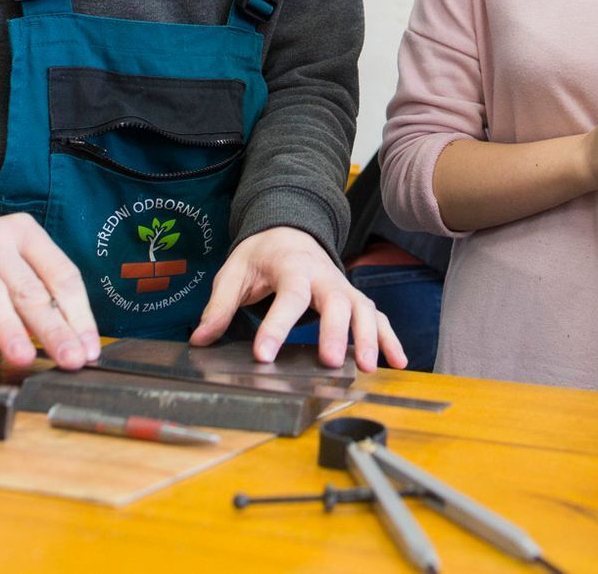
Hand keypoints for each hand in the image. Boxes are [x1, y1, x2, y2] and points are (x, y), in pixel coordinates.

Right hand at [0, 212, 100, 368]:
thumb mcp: (11, 279)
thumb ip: (39, 303)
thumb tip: (74, 344)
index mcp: (24, 232)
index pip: (61, 274)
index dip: (79, 314)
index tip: (88, 348)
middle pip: (28, 287)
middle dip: (52, 328)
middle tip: (67, 358)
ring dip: (9, 328)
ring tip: (24, 356)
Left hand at [189, 226, 405, 371]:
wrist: (290, 230)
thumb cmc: (261, 255)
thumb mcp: (234, 272)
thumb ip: (219, 305)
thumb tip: (200, 339)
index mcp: (292, 268)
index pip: (288, 296)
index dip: (277, 325)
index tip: (264, 355)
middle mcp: (325, 277)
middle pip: (337, 302)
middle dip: (336, 332)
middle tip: (330, 362)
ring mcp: (343, 288)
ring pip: (364, 309)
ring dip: (368, 338)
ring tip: (367, 367)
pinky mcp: (354, 299)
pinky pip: (377, 318)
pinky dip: (389, 339)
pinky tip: (397, 363)